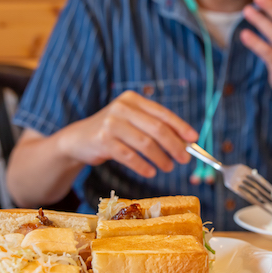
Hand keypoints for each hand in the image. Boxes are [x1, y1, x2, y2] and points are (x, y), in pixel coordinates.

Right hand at [59, 90, 197, 177]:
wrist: (78, 139)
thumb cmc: (112, 131)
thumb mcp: (131, 122)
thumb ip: (153, 127)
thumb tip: (184, 143)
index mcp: (133, 100)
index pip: (162, 113)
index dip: (180, 127)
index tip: (193, 139)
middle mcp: (122, 108)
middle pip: (156, 129)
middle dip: (174, 146)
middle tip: (184, 159)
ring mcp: (111, 123)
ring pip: (145, 143)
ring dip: (160, 158)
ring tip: (168, 168)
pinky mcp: (103, 141)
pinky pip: (129, 156)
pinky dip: (143, 166)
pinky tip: (150, 172)